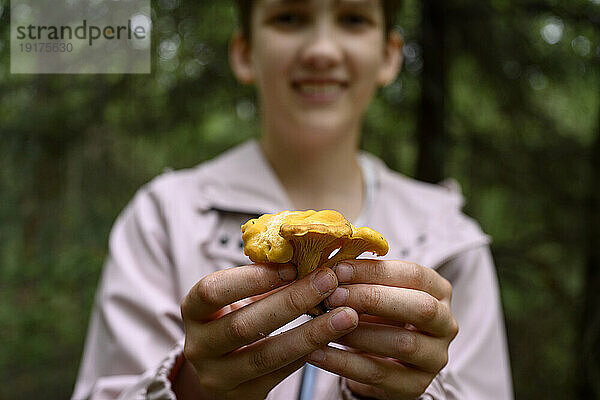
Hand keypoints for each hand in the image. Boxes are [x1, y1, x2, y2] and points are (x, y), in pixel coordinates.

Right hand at [179, 263, 359, 399]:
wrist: (218, 368)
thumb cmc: (232, 317)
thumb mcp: (235, 296)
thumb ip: (263, 279)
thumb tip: (308, 255)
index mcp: (192, 311)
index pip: (213, 291)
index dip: (252, 278)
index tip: (292, 266)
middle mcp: (198, 346)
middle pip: (244, 325)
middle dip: (291, 301)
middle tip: (328, 282)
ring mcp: (218, 376)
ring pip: (266, 355)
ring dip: (310, 333)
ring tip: (345, 316)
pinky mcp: (242, 397)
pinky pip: (279, 374)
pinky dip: (307, 354)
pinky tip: (330, 338)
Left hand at [307, 260, 457, 399]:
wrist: (380, 357)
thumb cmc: (378, 315)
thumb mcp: (376, 291)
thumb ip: (362, 279)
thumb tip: (331, 267)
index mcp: (439, 291)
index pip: (414, 275)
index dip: (376, 271)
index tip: (340, 269)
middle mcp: (446, 324)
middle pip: (419, 308)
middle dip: (373, 299)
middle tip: (334, 296)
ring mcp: (435, 358)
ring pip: (401, 343)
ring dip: (357, 332)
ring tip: (323, 323)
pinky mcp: (415, 386)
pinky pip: (377, 373)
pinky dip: (343, 363)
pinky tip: (317, 352)